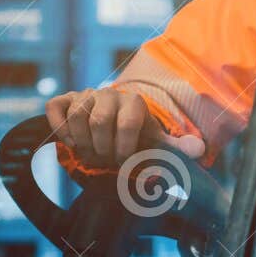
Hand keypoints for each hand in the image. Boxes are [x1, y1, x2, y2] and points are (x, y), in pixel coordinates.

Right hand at [46, 88, 205, 172]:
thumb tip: (200, 150)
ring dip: (82, 144)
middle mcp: (108, 93)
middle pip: (99, 123)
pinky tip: (70, 142)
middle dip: (102, 150)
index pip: (128, 125)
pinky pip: (55, 109)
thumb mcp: (156, 142)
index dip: (124, 149)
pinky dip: (61, 129)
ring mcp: (84, 95)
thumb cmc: (135, 138)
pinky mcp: (64, 99)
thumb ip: (176, 147)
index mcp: (134, 102)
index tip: (123, 163)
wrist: (109, 125)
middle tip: (105, 162)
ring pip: (77, 118)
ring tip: (90, 155)